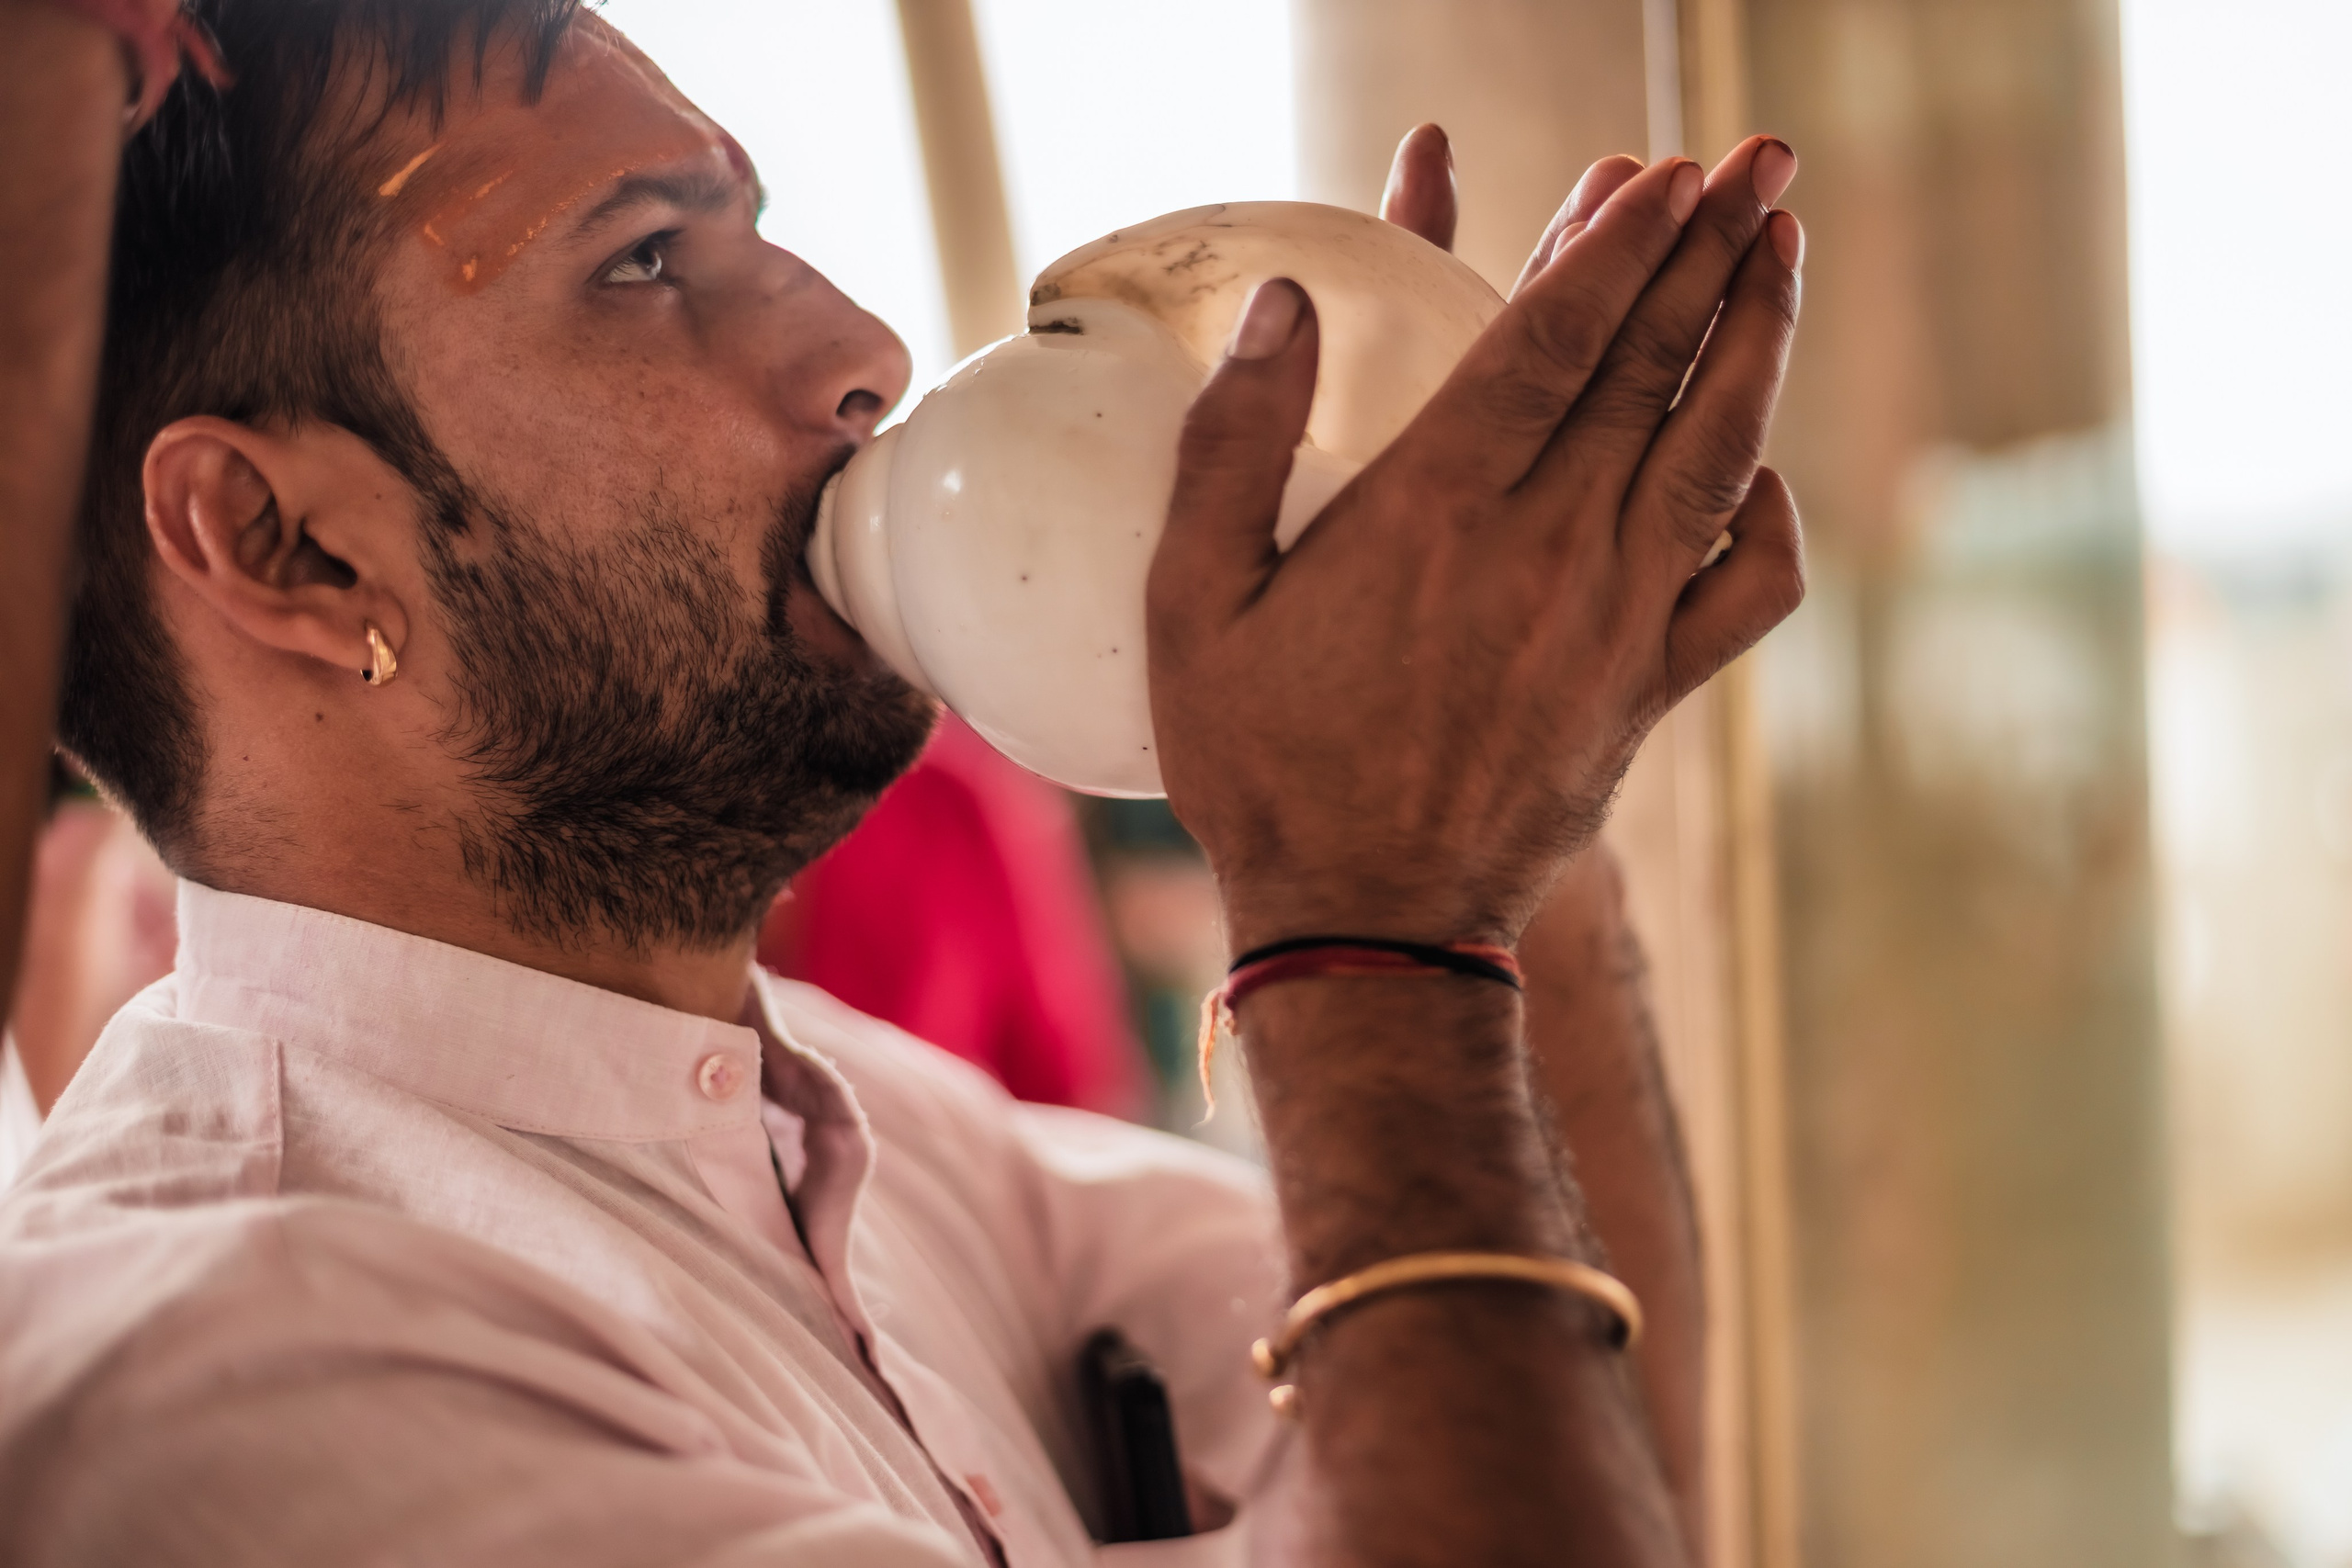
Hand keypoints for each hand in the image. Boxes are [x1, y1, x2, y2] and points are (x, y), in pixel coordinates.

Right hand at [1148, 136, 1803, 951]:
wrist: (1367, 924)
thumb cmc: (1263, 766)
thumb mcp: (1194, 605)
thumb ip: (1233, 445)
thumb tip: (1286, 304)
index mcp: (1434, 514)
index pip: (1554, 341)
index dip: (1618, 245)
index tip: (1668, 172)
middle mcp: (1546, 551)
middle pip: (1652, 370)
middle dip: (1711, 250)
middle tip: (1762, 158)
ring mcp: (1614, 622)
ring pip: (1716, 452)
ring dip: (1759, 339)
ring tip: (1786, 248)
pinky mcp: (1649, 690)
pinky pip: (1746, 590)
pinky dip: (1770, 515)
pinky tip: (1760, 465)